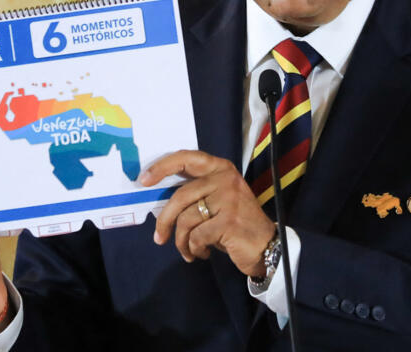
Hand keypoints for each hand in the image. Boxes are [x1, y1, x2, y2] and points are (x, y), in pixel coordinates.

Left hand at [138, 150, 274, 277]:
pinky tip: (202, 253)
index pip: (186, 158)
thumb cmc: (235, 223)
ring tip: (188, 250)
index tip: (143, 180)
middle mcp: (225, 179)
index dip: (161, 167)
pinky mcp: (230, 222)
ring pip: (186, 219)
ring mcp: (229, 199)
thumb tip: (157, 198)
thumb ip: (195, 192)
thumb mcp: (217, 199)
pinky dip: (194, 249)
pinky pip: (197, 236)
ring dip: (181, 241)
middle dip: (164, 220)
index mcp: (220, 168)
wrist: (267, 246)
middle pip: (180, 196)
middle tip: (158, 238)